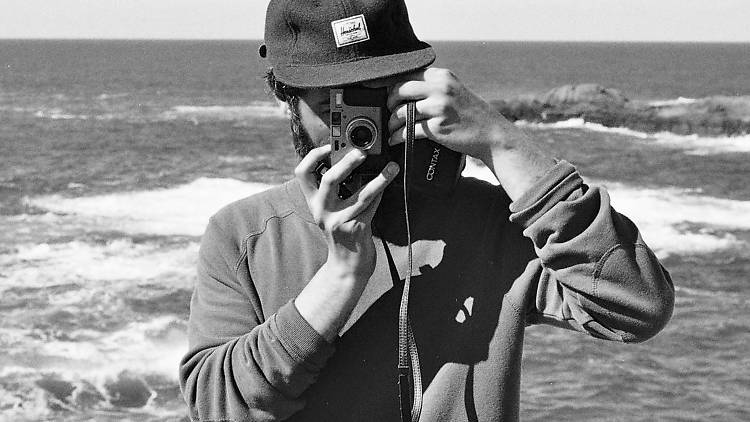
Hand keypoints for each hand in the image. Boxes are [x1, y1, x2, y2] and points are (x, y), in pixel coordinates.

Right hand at [295, 144, 399, 279]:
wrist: (347, 267)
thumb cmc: (343, 233)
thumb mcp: (332, 211)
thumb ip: (337, 190)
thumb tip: (354, 160)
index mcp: (314, 202)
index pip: (303, 173)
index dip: (313, 156)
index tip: (329, 145)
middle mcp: (322, 211)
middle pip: (329, 180)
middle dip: (346, 162)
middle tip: (362, 153)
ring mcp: (339, 221)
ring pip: (361, 194)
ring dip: (379, 179)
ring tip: (392, 167)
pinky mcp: (357, 229)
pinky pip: (372, 207)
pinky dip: (381, 194)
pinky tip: (389, 184)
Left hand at [387, 67, 511, 163]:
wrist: (493, 134)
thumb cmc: (471, 115)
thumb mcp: (454, 91)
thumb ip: (433, 86)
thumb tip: (402, 88)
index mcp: (442, 76)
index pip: (407, 74)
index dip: (390, 83)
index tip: (380, 91)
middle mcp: (441, 88)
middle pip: (400, 90)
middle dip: (389, 102)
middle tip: (388, 111)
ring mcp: (439, 108)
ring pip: (401, 112)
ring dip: (391, 123)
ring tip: (391, 129)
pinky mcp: (437, 128)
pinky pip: (408, 131)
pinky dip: (397, 137)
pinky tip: (394, 140)